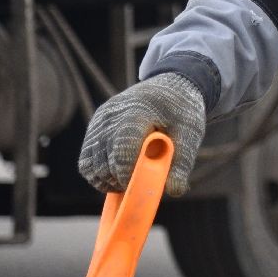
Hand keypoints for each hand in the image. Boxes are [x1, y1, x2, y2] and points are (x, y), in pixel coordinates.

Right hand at [79, 72, 205, 197]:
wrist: (170, 86)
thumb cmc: (181, 110)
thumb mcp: (190, 132)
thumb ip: (183, 161)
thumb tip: (173, 190)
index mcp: (136, 112)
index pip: (122, 150)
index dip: (130, 174)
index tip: (143, 184)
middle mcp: (111, 116)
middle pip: (104, 162)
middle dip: (122, 180)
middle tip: (142, 182)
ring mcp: (99, 122)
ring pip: (91, 166)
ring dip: (109, 180)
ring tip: (132, 178)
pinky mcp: (93, 128)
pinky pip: (87, 161)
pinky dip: (100, 174)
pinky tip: (120, 173)